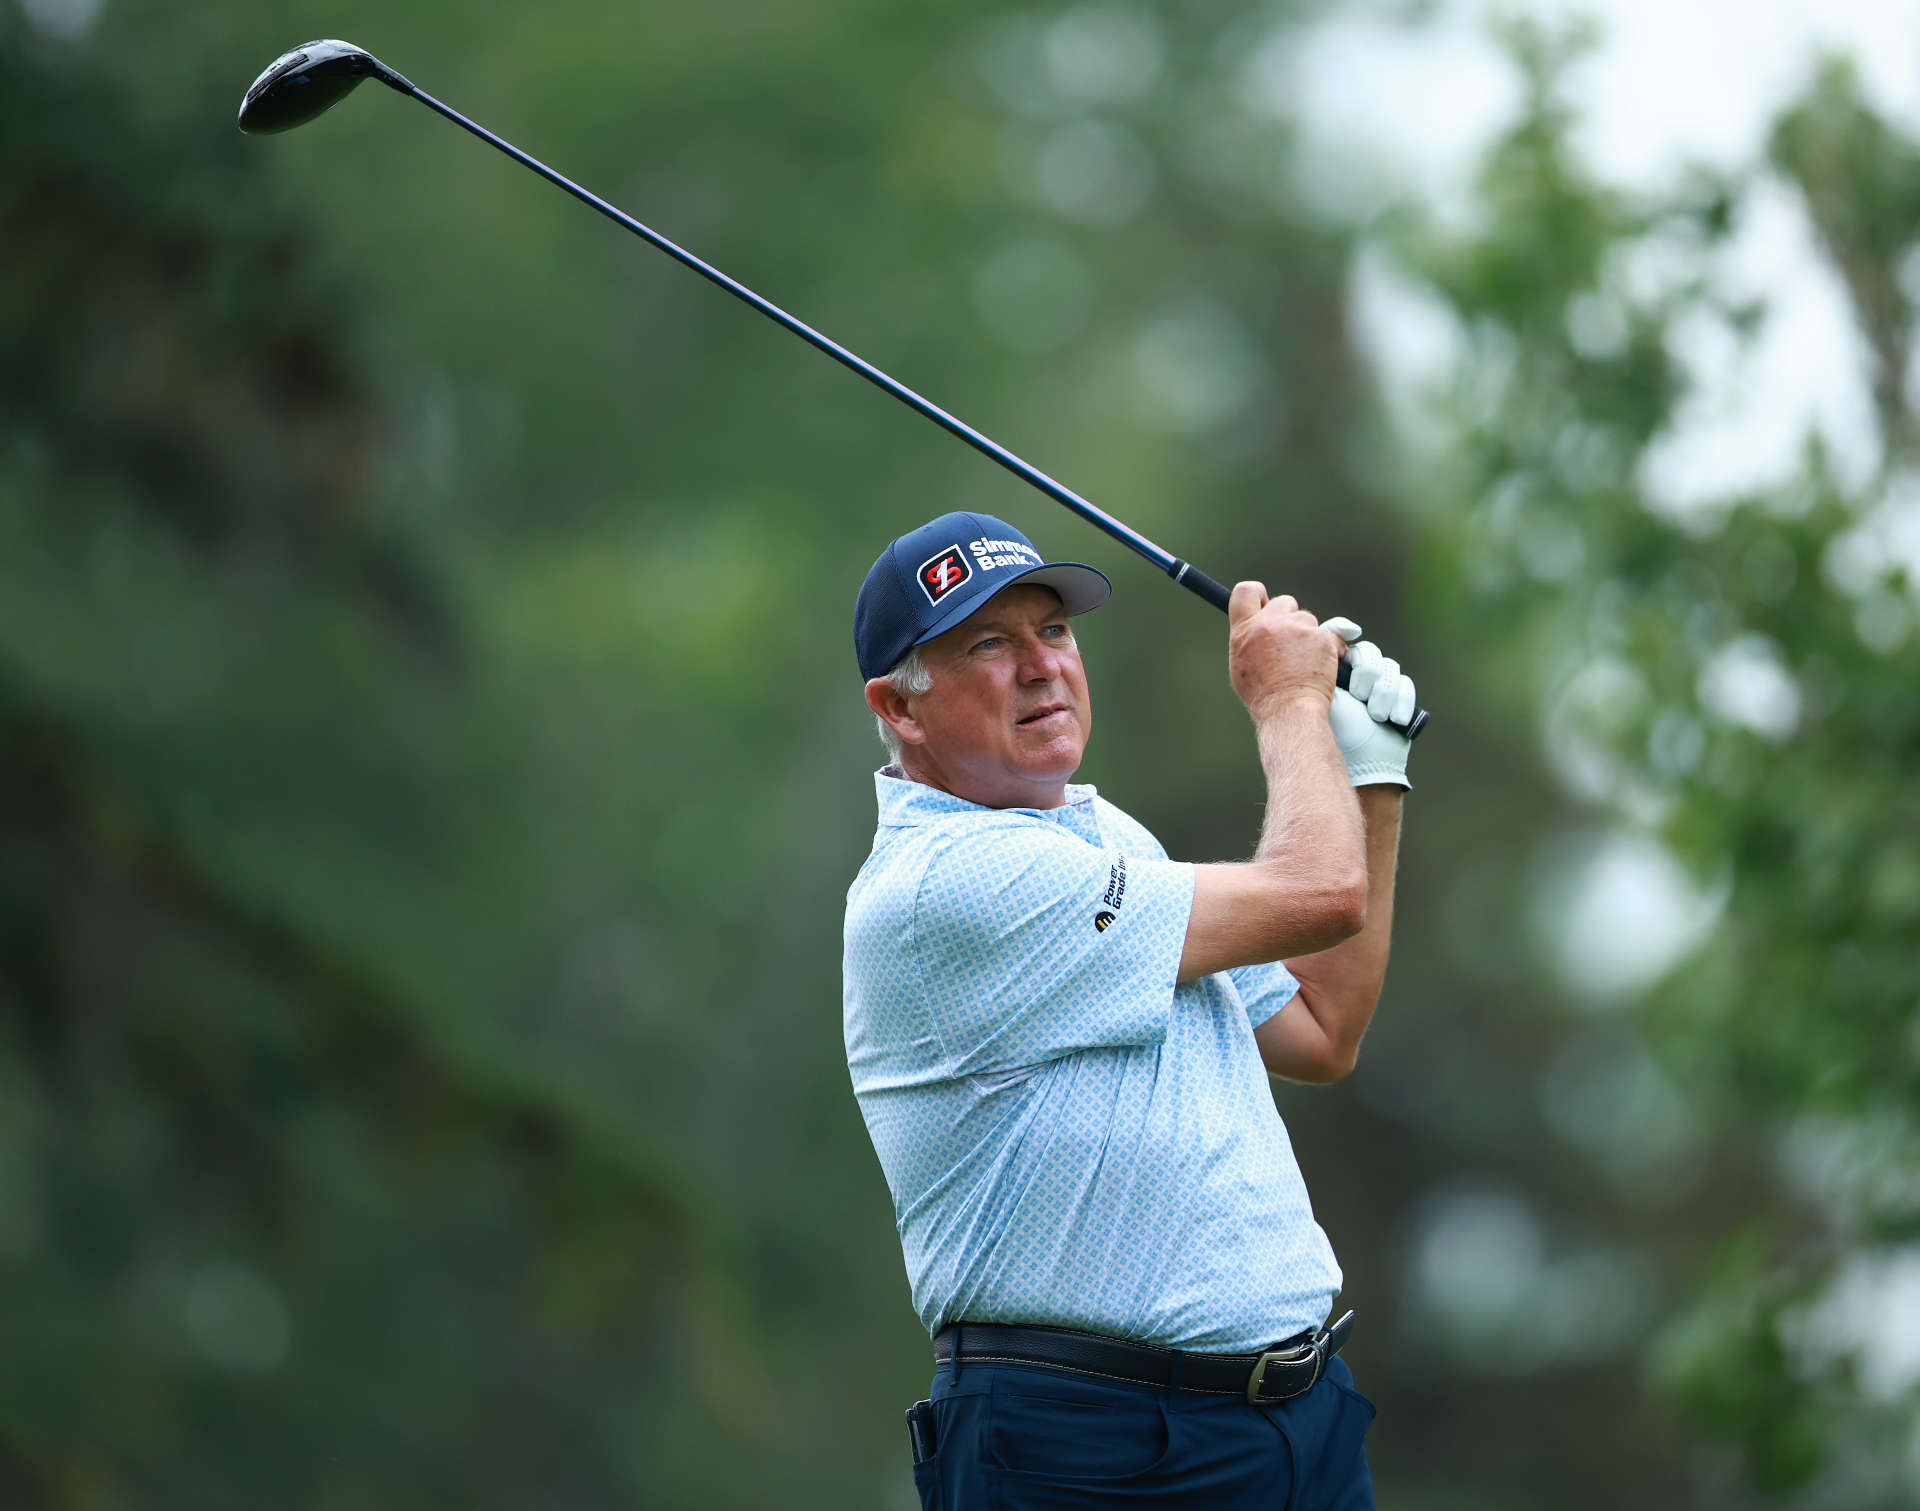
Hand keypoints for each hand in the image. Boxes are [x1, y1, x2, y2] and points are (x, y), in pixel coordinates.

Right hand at [1227, 582, 1341, 719]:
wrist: (1288, 711)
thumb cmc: (1264, 696)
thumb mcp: (1241, 665)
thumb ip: (1248, 640)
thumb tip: (1255, 628)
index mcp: (1244, 631)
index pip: (1245, 591)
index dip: (1258, 594)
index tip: (1265, 603)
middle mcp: (1269, 624)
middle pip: (1283, 602)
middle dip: (1289, 618)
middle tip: (1290, 643)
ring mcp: (1297, 628)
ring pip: (1307, 619)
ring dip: (1308, 635)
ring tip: (1304, 662)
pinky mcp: (1321, 637)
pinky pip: (1329, 635)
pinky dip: (1329, 648)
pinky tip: (1322, 666)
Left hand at [1322, 617, 1414, 788]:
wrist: (1361, 766)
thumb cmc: (1335, 732)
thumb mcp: (1321, 696)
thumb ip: (1318, 667)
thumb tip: (1318, 636)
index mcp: (1331, 671)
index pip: (1338, 638)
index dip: (1342, 630)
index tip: (1349, 634)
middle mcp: (1354, 676)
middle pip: (1368, 652)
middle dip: (1367, 673)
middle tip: (1359, 695)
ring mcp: (1378, 687)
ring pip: (1389, 668)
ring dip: (1383, 692)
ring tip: (1376, 716)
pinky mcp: (1398, 699)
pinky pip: (1405, 685)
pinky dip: (1401, 701)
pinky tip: (1395, 718)